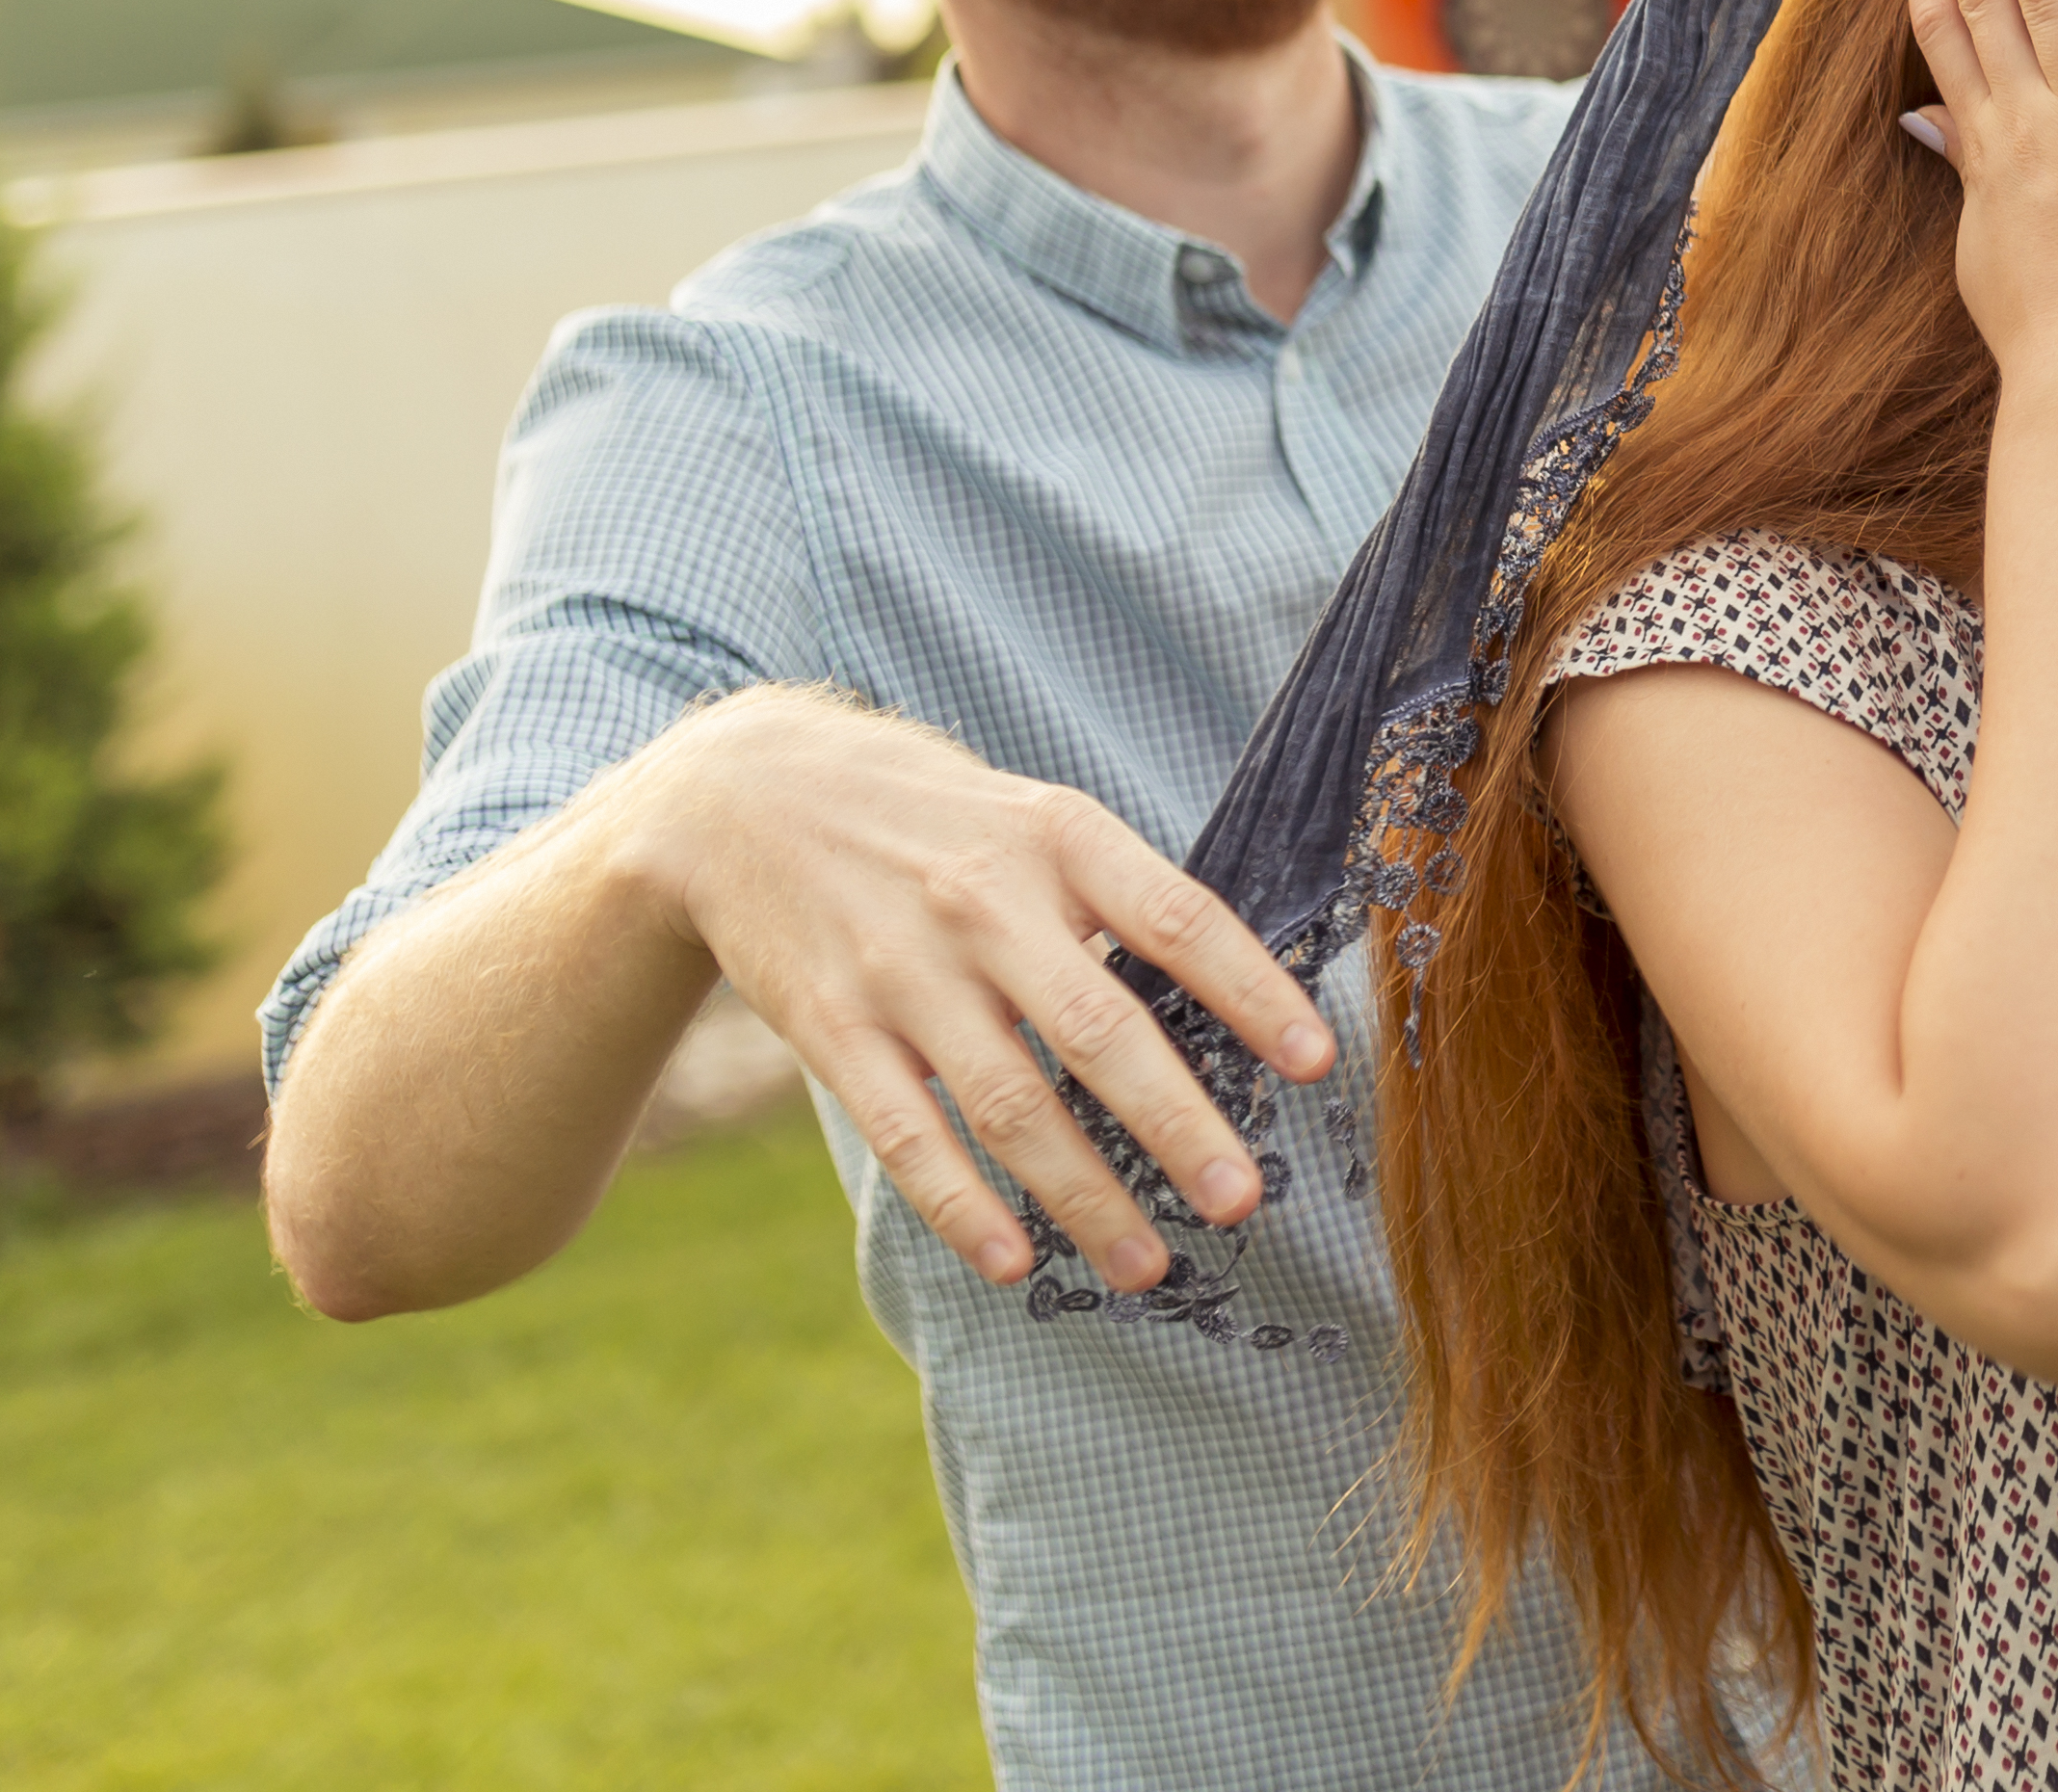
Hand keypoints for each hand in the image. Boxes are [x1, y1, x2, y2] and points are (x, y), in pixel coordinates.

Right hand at [615, 687, 1336, 1295]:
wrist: (739, 794)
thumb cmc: (928, 815)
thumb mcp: (1031, 815)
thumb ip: (1114, 896)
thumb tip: (1225, 993)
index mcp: (1059, 837)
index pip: (1180, 920)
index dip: (1254, 993)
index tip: (1318, 1064)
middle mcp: (985, 901)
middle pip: (1101, 1031)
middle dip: (1179, 1125)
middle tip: (1243, 1199)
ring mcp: (904, 970)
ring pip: (1011, 1104)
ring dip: (1085, 1196)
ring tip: (1147, 1264)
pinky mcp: (832, 1029)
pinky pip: (908, 1135)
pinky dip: (963, 1207)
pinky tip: (1013, 1262)